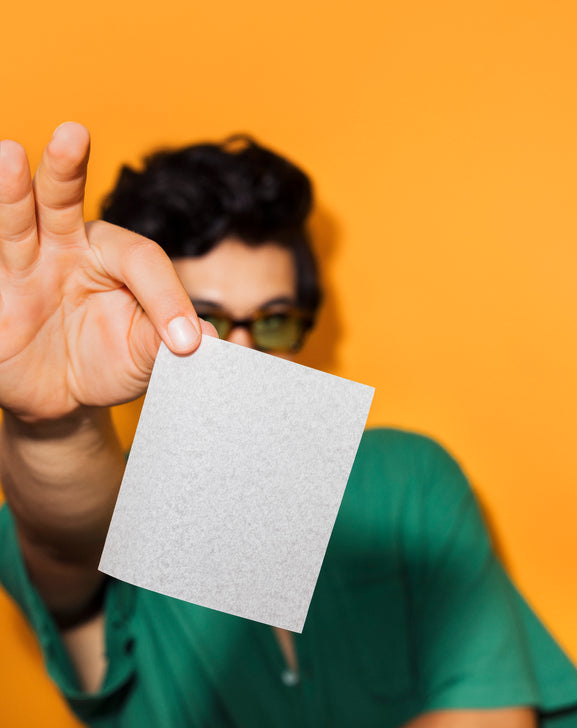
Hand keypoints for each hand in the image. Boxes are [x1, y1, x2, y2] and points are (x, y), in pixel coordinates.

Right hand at [0, 123, 214, 423]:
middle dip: (66, 167)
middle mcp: (64, 248)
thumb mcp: (146, 354)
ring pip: (16, 224)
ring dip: (10, 192)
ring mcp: (24, 270)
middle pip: (62, 200)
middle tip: (74, 134)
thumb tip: (209, 341)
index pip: (142, 259)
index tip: (185, 342)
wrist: (66, 397)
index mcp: (113, 255)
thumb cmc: (110, 360)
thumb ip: (169, 342)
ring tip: (9, 156)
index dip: (167, 298)